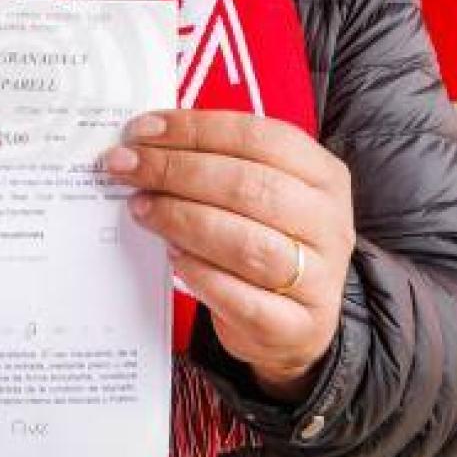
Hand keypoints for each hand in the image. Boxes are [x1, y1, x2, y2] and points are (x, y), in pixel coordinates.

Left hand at [103, 110, 353, 400]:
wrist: (294, 324)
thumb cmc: (266, 242)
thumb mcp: (258, 195)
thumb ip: (215, 166)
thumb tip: (143, 147)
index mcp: (322, 175)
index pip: (258, 137)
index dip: (194, 130)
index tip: (140, 132)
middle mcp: (329, 223)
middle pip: (249, 186)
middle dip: (177, 172)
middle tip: (127, 169)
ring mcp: (319, 277)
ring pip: (247, 243)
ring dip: (183, 221)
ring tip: (142, 210)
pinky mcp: (297, 325)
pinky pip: (243, 299)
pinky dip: (202, 275)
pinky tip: (174, 259)